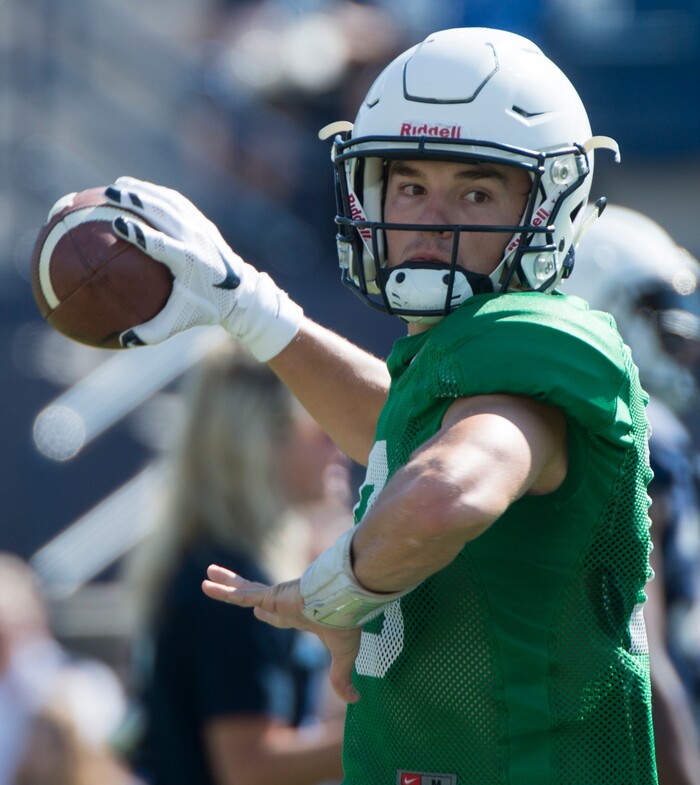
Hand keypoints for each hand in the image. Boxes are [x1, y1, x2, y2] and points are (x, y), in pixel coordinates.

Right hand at [104, 177, 301, 358]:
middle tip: (108, 193)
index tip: (118, 223)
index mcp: (189, 263)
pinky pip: (177, 203)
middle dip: (137, 200)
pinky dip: (157, 194)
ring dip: (144, 191)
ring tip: (118, 186)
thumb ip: (152, 332)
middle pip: (164, 213)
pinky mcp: (203, 222)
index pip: (162, 244)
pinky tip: (137, 190)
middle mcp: (196, 240)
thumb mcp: (180, 322)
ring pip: (170, 202)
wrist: (241, 293)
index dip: (141, 233)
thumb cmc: (205, 308)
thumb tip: (121, 341)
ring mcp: (201, 228)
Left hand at [203, 565, 361, 702]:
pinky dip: (224, 590)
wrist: (345, 602)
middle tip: (231, 587)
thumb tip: (354, 701)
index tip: (258, 614)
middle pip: (257, 598)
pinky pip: (241, 594)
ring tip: (208, 575)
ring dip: (226, 583)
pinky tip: (207, 584)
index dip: (268, 615)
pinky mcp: (270, 596)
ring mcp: (276, 598)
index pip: (279, 615)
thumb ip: (341, 678)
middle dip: (244, 592)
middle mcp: (285, 603)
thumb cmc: (345, 622)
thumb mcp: (342, 654)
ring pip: (244, 591)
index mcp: (301, 614)